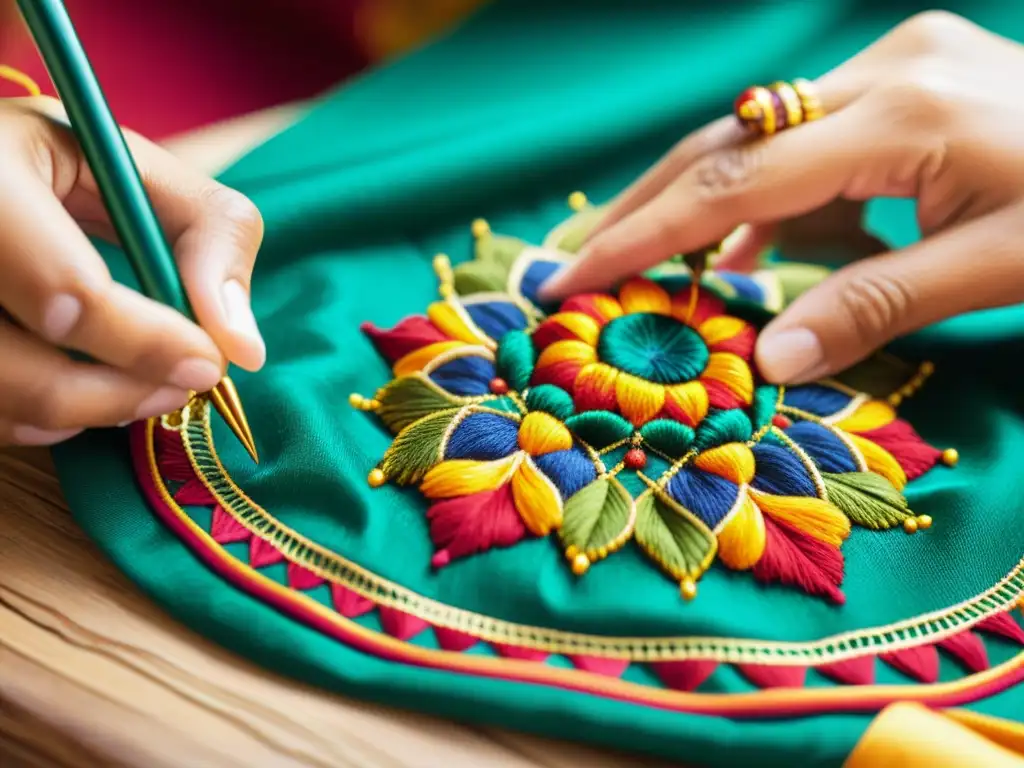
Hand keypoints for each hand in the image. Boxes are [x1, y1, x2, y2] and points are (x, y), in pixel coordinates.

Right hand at [0, 96, 264, 445]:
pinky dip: (44, 420)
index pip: (65, 290)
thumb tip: (244, 347)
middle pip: (14, 363)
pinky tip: (85, 390)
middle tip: (184, 386)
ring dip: (87, 412)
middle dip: (118, 391)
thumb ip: (210, 235)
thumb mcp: (140, 173)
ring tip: (146, 388)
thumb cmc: (68, 169)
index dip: (146, 342)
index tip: (208, 363)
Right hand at [539, 11, 1023, 383]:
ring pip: (759, 144)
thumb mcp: (1002, 269)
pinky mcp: (909, 83)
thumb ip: (872, 306)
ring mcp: (897, 69)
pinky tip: (749, 260)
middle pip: (725, 146)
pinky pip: (808, 146)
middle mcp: (884, 72)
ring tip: (648, 279)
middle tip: (572, 265)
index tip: (566, 279)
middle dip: (642, 210)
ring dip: (704, 215)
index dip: (638, 236)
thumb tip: (762, 362)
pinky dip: (771, 208)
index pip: (731, 186)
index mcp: (902, 116)